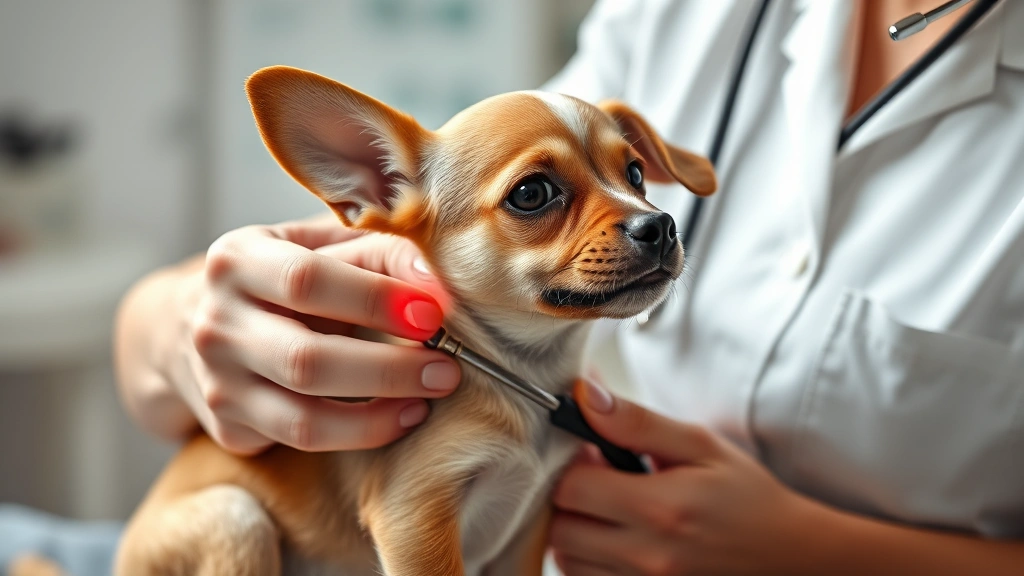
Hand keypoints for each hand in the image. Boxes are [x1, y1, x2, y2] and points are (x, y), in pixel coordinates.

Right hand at [115, 214, 459, 454]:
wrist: (195, 326)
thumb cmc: (283, 278)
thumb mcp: (320, 246)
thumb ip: (380, 253)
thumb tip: (436, 285)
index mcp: (236, 260)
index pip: (307, 281)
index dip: (375, 299)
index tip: (434, 312)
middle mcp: (216, 323)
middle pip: (306, 359)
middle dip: (388, 368)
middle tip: (446, 368)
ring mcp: (217, 381)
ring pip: (304, 417)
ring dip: (380, 414)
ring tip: (429, 397)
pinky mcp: (229, 426)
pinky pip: (303, 440)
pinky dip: (361, 433)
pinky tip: (400, 415)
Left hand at [550, 380, 818, 574]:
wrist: (789, 555)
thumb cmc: (747, 498)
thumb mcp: (700, 446)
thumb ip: (637, 422)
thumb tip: (586, 396)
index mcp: (661, 509)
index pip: (571, 488)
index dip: (571, 463)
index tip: (591, 452)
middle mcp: (647, 556)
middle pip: (561, 528)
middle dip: (568, 497)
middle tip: (597, 478)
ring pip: (567, 559)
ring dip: (576, 529)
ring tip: (608, 508)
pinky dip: (589, 558)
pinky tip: (614, 536)